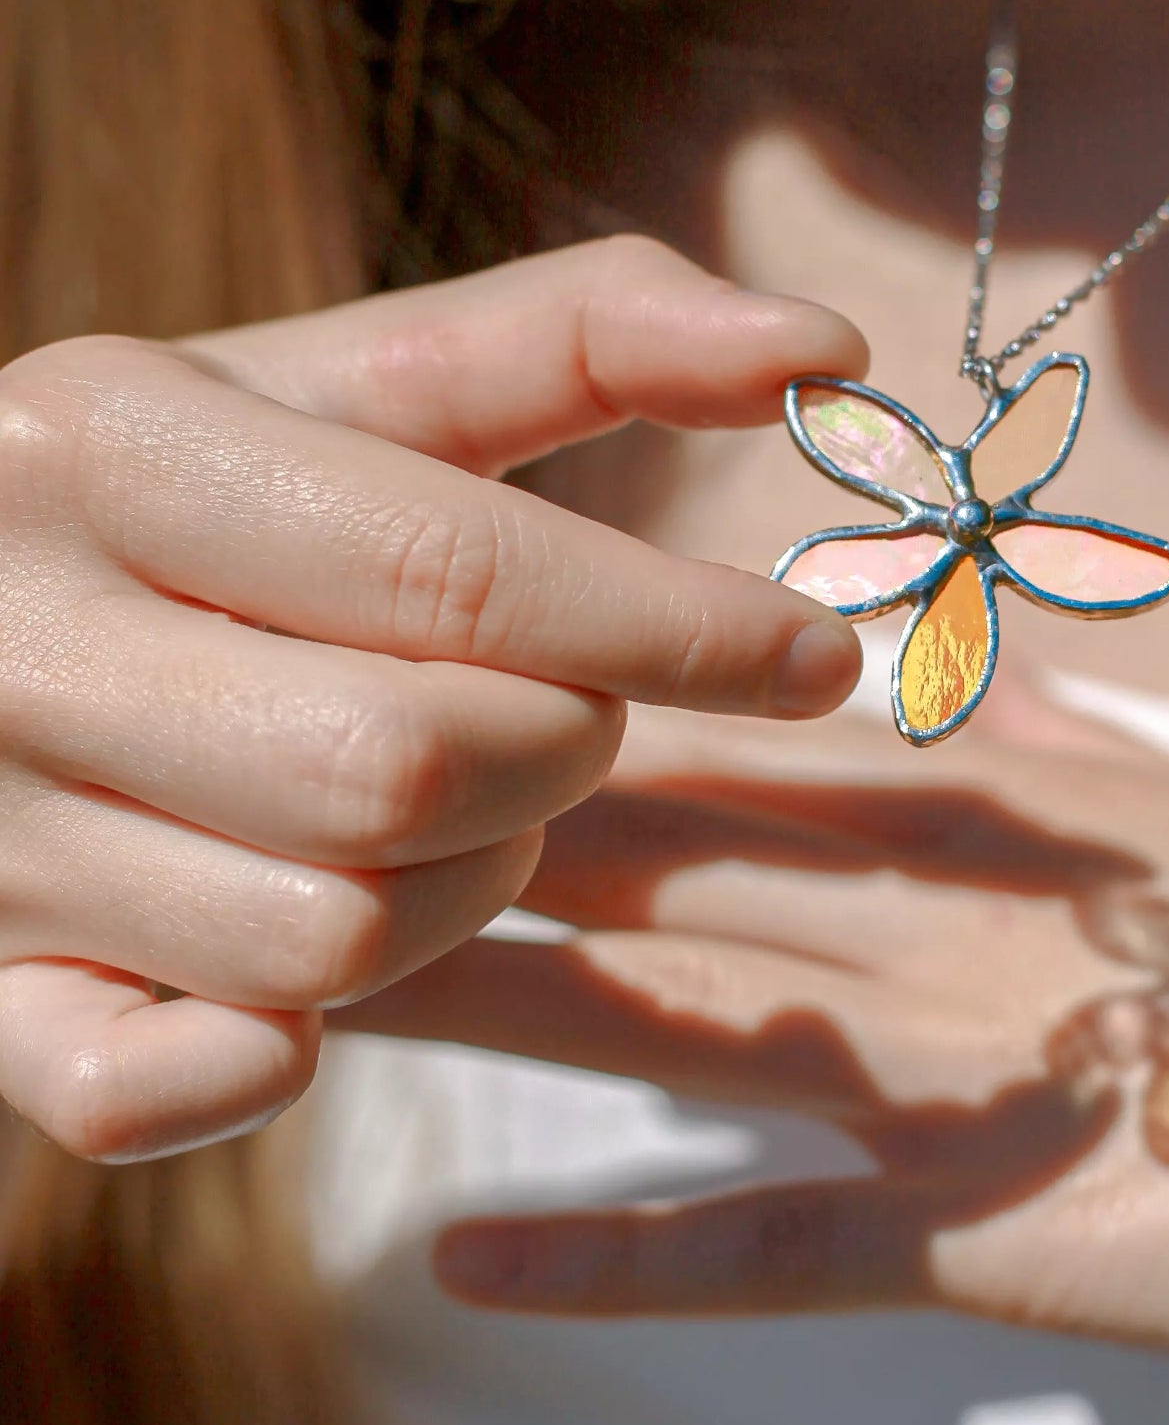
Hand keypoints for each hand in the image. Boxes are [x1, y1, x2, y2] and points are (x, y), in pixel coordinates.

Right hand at [0, 237, 864, 1162]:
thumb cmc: (186, 490)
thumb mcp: (351, 384)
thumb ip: (588, 335)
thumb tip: (831, 349)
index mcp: (116, 449)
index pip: (460, 573)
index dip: (675, 629)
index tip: (819, 657)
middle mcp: (21, 641)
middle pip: (412, 766)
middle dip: (561, 752)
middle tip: (570, 709)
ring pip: (334, 935)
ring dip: (467, 884)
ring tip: (450, 801)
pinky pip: (153, 1089)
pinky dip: (276, 1048)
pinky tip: (305, 965)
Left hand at [351, 713, 1168, 1424]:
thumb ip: (1089, 747)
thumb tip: (977, 674)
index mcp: (1025, 799)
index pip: (748, 729)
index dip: (574, 706)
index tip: (436, 679)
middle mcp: (966, 909)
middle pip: (667, 851)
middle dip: (474, 825)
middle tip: (291, 794)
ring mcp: (975, 1068)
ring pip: (674, 1018)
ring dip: (481, 1006)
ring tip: (301, 982)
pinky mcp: (1012, 1238)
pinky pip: (779, 1246)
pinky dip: (625, 1258)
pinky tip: (467, 1265)